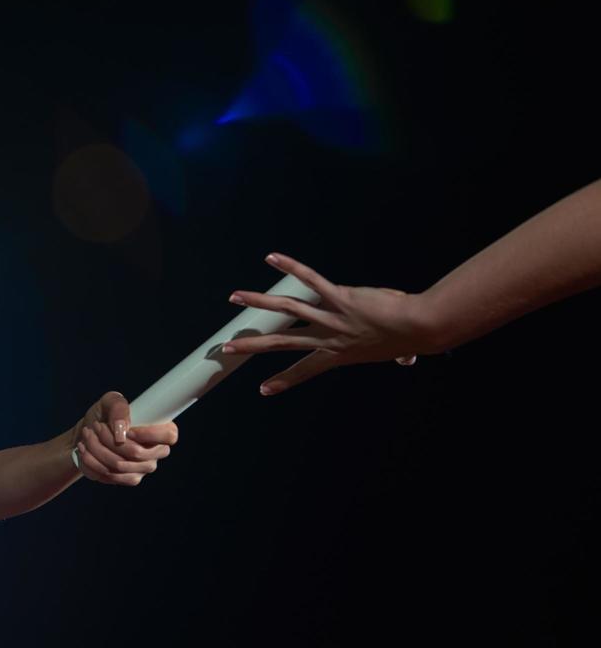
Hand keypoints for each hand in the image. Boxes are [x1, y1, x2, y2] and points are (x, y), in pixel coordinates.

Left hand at [73, 391, 178, 485]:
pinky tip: (85, 449)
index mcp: (160, 429)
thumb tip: (123, 429)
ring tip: (87, 435)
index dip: (149, 434)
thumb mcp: (109, 402)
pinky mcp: (129, 479)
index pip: (169, 435)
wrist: (88, 435)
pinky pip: (111, 475)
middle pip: (137, 453)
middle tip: (96, 426)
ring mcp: (144, 468)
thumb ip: (118, 407)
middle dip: (109, 439)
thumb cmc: (104, 416)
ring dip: (97, 449)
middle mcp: (156, 452)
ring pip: (120, 465)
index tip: (127, 430)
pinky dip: (93, 461)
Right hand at [222, 253, 430, 395]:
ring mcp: (332, 318)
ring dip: (258, 302)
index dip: (284, 379)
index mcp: (339, 354)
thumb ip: (397, 354)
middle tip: (227, 348)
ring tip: (235, 298)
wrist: (420, 328)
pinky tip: (272, 257)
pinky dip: (291, 267)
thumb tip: (409, 359)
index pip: (305, 369)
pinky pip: (311, 281)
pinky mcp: (340, 297)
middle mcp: (329, 338)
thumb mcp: (398, 351)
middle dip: (252, 346)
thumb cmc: (412, 338)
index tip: (263, 389)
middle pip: (282, 342)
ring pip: (287, 309)